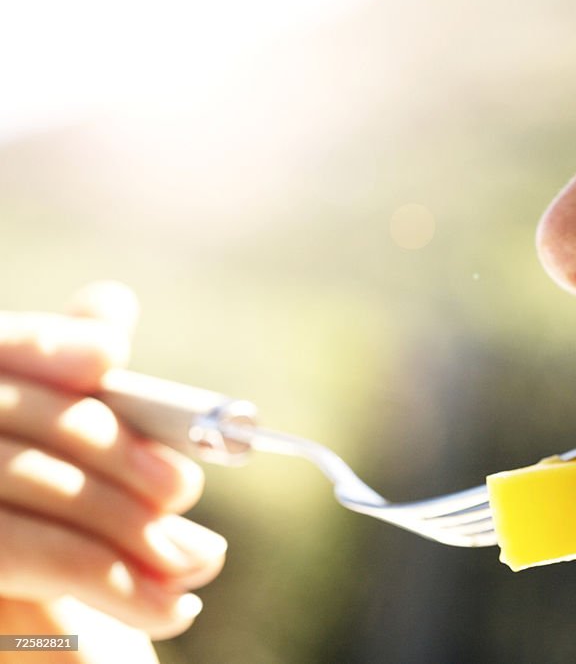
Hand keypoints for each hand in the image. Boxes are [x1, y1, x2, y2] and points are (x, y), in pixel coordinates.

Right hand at [0, 283, 225, 662]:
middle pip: (13, 428)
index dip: (43, 345)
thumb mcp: (80, 468)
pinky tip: (171, 605)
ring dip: (132, 532)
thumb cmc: (66, 549)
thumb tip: (109, 301)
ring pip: (27, 502)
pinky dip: (115, 583)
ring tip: (202, 562)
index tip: (108, 354)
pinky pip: (29, 561)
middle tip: (187, 491)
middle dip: (117, 454)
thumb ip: (84, 394)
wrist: (59, 653)